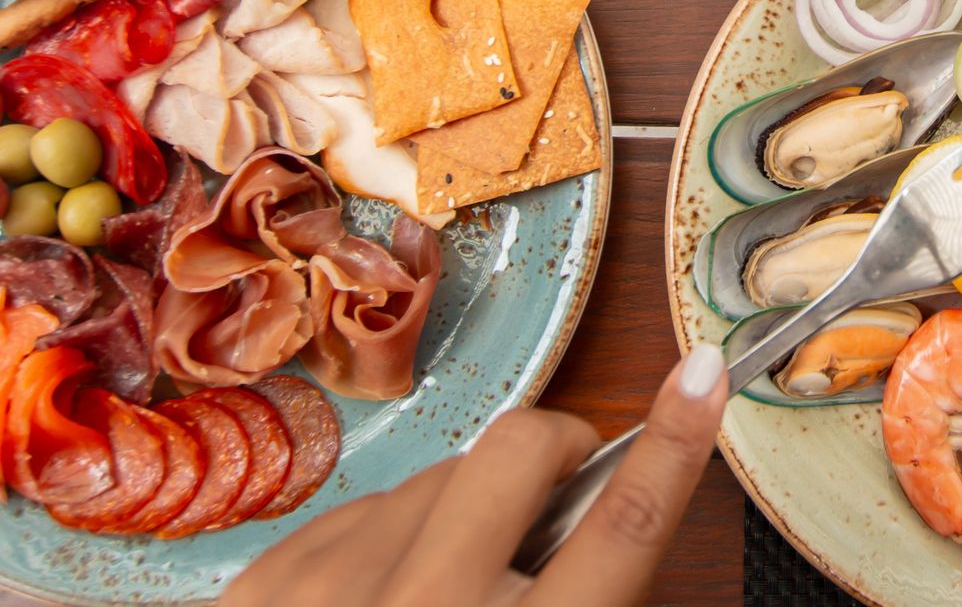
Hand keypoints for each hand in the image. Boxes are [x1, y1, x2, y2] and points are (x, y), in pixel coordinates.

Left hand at [222, 344, 728, 606]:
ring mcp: (331, 594)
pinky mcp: (260, 589)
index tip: (701, 376)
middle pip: (520, 453)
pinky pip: (356, 512)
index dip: (675, 440)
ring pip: (436, 475)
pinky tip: (381, 603)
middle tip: (562, 486)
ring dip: (461, 511)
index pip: (623, 525)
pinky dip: (384, 541)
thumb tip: (598, 525)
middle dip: (556, 448)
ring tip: (446, 593)